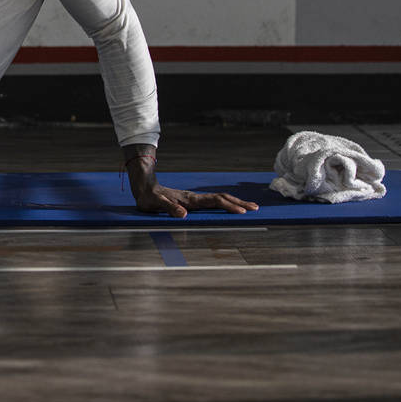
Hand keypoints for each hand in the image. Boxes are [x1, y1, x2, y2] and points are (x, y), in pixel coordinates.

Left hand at [134, 183, 258, 218]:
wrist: (144, 186)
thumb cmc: (149, 197)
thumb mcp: (156, 204)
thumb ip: (169, 208)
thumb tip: (183, 214)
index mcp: (190, 200)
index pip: (214, 202)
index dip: (228, 206)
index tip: (242, 212)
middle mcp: (195, 198)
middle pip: (222, 198)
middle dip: (239, 203)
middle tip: (256, 208)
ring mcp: (195, 198)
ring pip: (219, 199)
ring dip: (235, 202)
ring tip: (249, 207)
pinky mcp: (192, 201)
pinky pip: (213, 201)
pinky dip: (225, 203)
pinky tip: (230, 207)